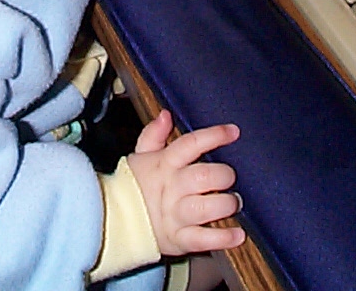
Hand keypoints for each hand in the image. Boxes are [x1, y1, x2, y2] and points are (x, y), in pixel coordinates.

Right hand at [126, 109, 245, 256]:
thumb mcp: (141, 157)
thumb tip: (165, 115)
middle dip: (223, 175)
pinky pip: (203, 239)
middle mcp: (172, 188)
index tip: (233, 132)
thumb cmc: (136, 186)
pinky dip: (223, 239)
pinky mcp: (179, 238)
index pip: (190, 144)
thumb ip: (154, 135)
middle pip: (203, 177)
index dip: (213, 136)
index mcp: (165, 164)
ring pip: (205, 208)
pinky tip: (237, 234)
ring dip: (225, 204)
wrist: (117, 222)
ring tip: (233, 203)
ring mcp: (175, 214)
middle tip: (229, 177)